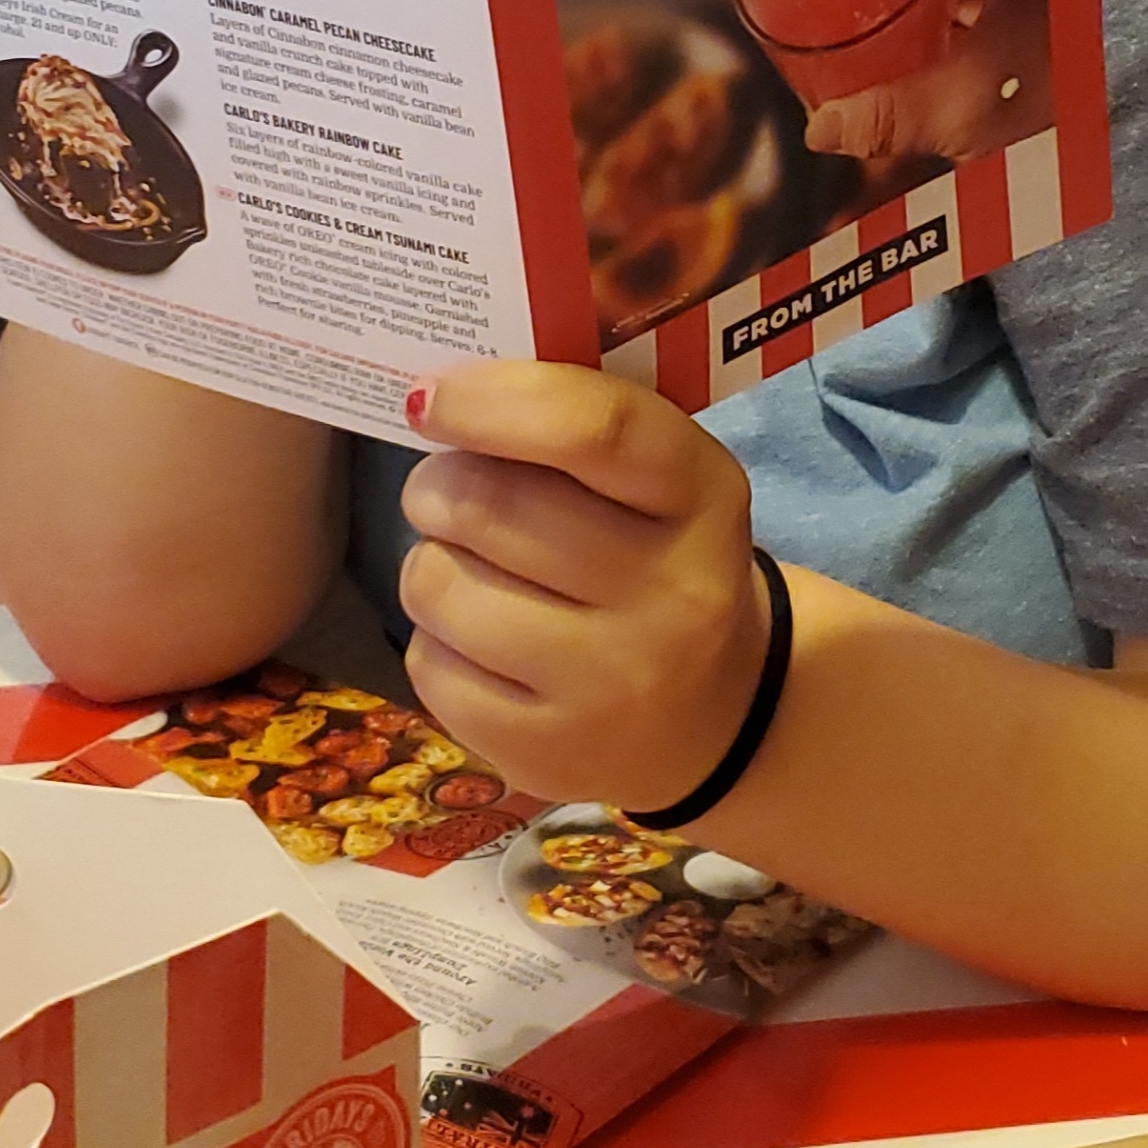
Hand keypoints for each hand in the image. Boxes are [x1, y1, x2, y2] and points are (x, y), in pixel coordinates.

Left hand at [397, 362, 768, 811]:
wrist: (717, 716)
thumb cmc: (659, 563)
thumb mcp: (660, 484)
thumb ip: (576, 428)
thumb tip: (437, 394)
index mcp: (702, 498)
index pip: (595, 429)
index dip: (493, 401)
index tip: (430, 397)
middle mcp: (671, 595)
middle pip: (492, 507)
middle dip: (439, 485)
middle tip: (443, 489)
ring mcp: (609, 685)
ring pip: (442, 586)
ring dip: (430, 562)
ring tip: (467, 568)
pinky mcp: (548, 753)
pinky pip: (430, 667)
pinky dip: (435, 641)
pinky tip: (482, 643)